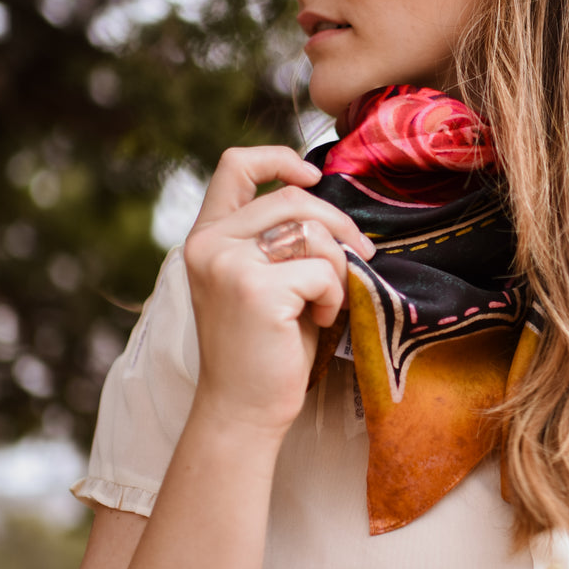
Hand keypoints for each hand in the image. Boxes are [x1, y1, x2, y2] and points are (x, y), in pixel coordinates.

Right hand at [183, 147, 373, 435]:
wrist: (243, 409)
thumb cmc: (262, 347)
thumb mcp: (260, 280)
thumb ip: (276, 239)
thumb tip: (332, 207)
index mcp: (207, 237)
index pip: (234, 165)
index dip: (279, 158)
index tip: (313, 177)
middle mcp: (209, 244)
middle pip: (291, 198)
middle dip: (338, 223)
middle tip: (361, 254)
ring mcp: (229, 264)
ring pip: (311, 232)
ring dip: (335, 267)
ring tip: (325, 303)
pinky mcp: (257, 289)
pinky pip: (322, 270)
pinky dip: (335, 295)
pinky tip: (319, 322)